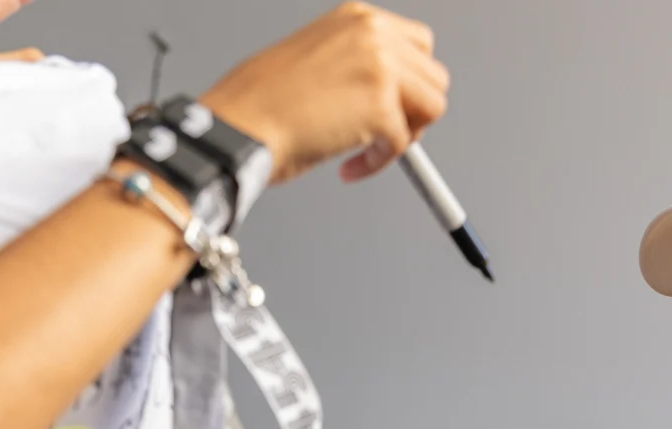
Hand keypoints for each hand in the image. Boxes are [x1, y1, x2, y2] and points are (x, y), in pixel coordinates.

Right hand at [200, 3, 448, 183]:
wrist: (238, 125)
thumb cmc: (260, 102)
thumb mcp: (315, 60)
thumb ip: (355, 66)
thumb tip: (388, 95)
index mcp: (356, 19)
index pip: (416, 45)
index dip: (407, 83)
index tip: (392, 106)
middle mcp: (373, 34)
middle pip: (433, 74)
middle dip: (414, 109)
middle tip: (386, 133)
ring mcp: (381, 68)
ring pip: (433, 106)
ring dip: (405, 136)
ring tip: (370, 149)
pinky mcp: (381, 107)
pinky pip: (402, 145)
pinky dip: (379, 163)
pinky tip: (349, 167)